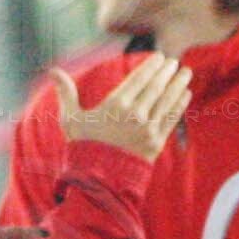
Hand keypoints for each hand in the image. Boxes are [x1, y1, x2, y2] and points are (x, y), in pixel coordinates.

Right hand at [55, 55, 190, 161]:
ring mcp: (147, 130)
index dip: (151, 66)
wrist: (98, 180)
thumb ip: (66, 93)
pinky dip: (180, 105)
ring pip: (167, 101)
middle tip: (175, 61)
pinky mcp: (156, 143)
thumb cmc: (83, 147)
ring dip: (178, 84)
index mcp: (115, 105)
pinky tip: (186, 94)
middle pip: (155, 87)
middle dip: (167, 72)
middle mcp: (134, 115)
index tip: (160, 57)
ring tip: (185, 72)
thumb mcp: (71, 119)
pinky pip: (171, 119)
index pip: (138, 79)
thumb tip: (52, 70)